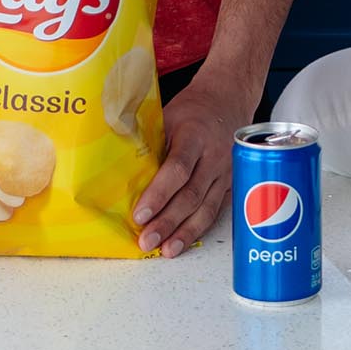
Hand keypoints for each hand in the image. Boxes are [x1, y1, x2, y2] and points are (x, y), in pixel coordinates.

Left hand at [132, 70, 256, 257]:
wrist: (229, 99)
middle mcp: (214, 156)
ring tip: (165, 250)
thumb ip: (150, 141)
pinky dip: (198, 229)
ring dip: (184, 232)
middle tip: (146, 240)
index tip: (140, 213)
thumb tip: (118, 168)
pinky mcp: (231, 183)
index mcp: (195, 134)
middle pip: (191, 194)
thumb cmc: (194, 108)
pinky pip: (215, 210)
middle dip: (168, 221)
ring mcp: (226, 172)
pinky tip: (183, 242)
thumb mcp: (169, 115)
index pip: (177, 168)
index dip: (159, 193)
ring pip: (206, 207)